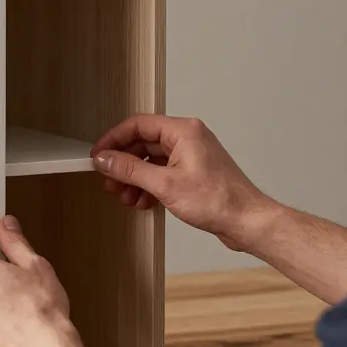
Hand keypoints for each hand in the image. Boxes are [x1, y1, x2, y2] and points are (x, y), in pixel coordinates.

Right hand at [92, 114, 273, 250]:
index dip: (114, 139)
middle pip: (143, 143)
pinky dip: (149, 186)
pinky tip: (142, 202)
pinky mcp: (193, 174)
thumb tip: (105, 159)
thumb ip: (129, 170)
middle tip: (109, 180)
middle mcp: (188, 139)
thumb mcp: (164, 185)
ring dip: (134, 179)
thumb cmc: (218, 201)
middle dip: (123, 164)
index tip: (98, 155)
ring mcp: (191, 156)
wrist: (247, 221)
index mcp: (183, 131)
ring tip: (125, 196)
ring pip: (151, 161)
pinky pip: (162, 173)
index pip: (138, 125)